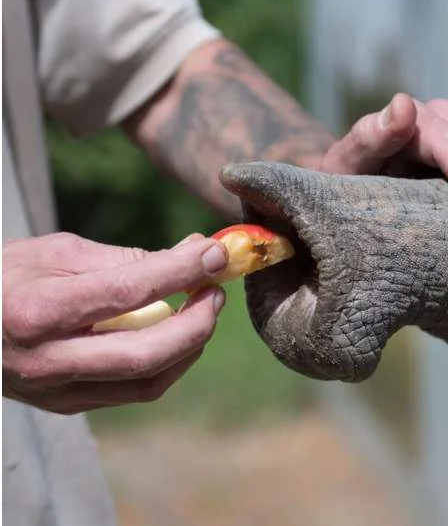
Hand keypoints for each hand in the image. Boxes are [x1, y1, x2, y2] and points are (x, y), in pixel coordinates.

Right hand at [2, 232, 227, 413]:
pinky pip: (134, 390)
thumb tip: (190, 256)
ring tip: (202, 309)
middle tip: (216, 290)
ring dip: (189, 345)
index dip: (181, 272)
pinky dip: (167, 362)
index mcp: (38, 311)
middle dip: (196, 322)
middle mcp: (46, 360)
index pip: (128, 292)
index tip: (217, 253)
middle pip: (146, 353)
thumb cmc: (4, 277)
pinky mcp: (65, 405)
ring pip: (147, 382)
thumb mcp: (56, 253)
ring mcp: (55, 391)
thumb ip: (123, 260)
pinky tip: (177, 335)